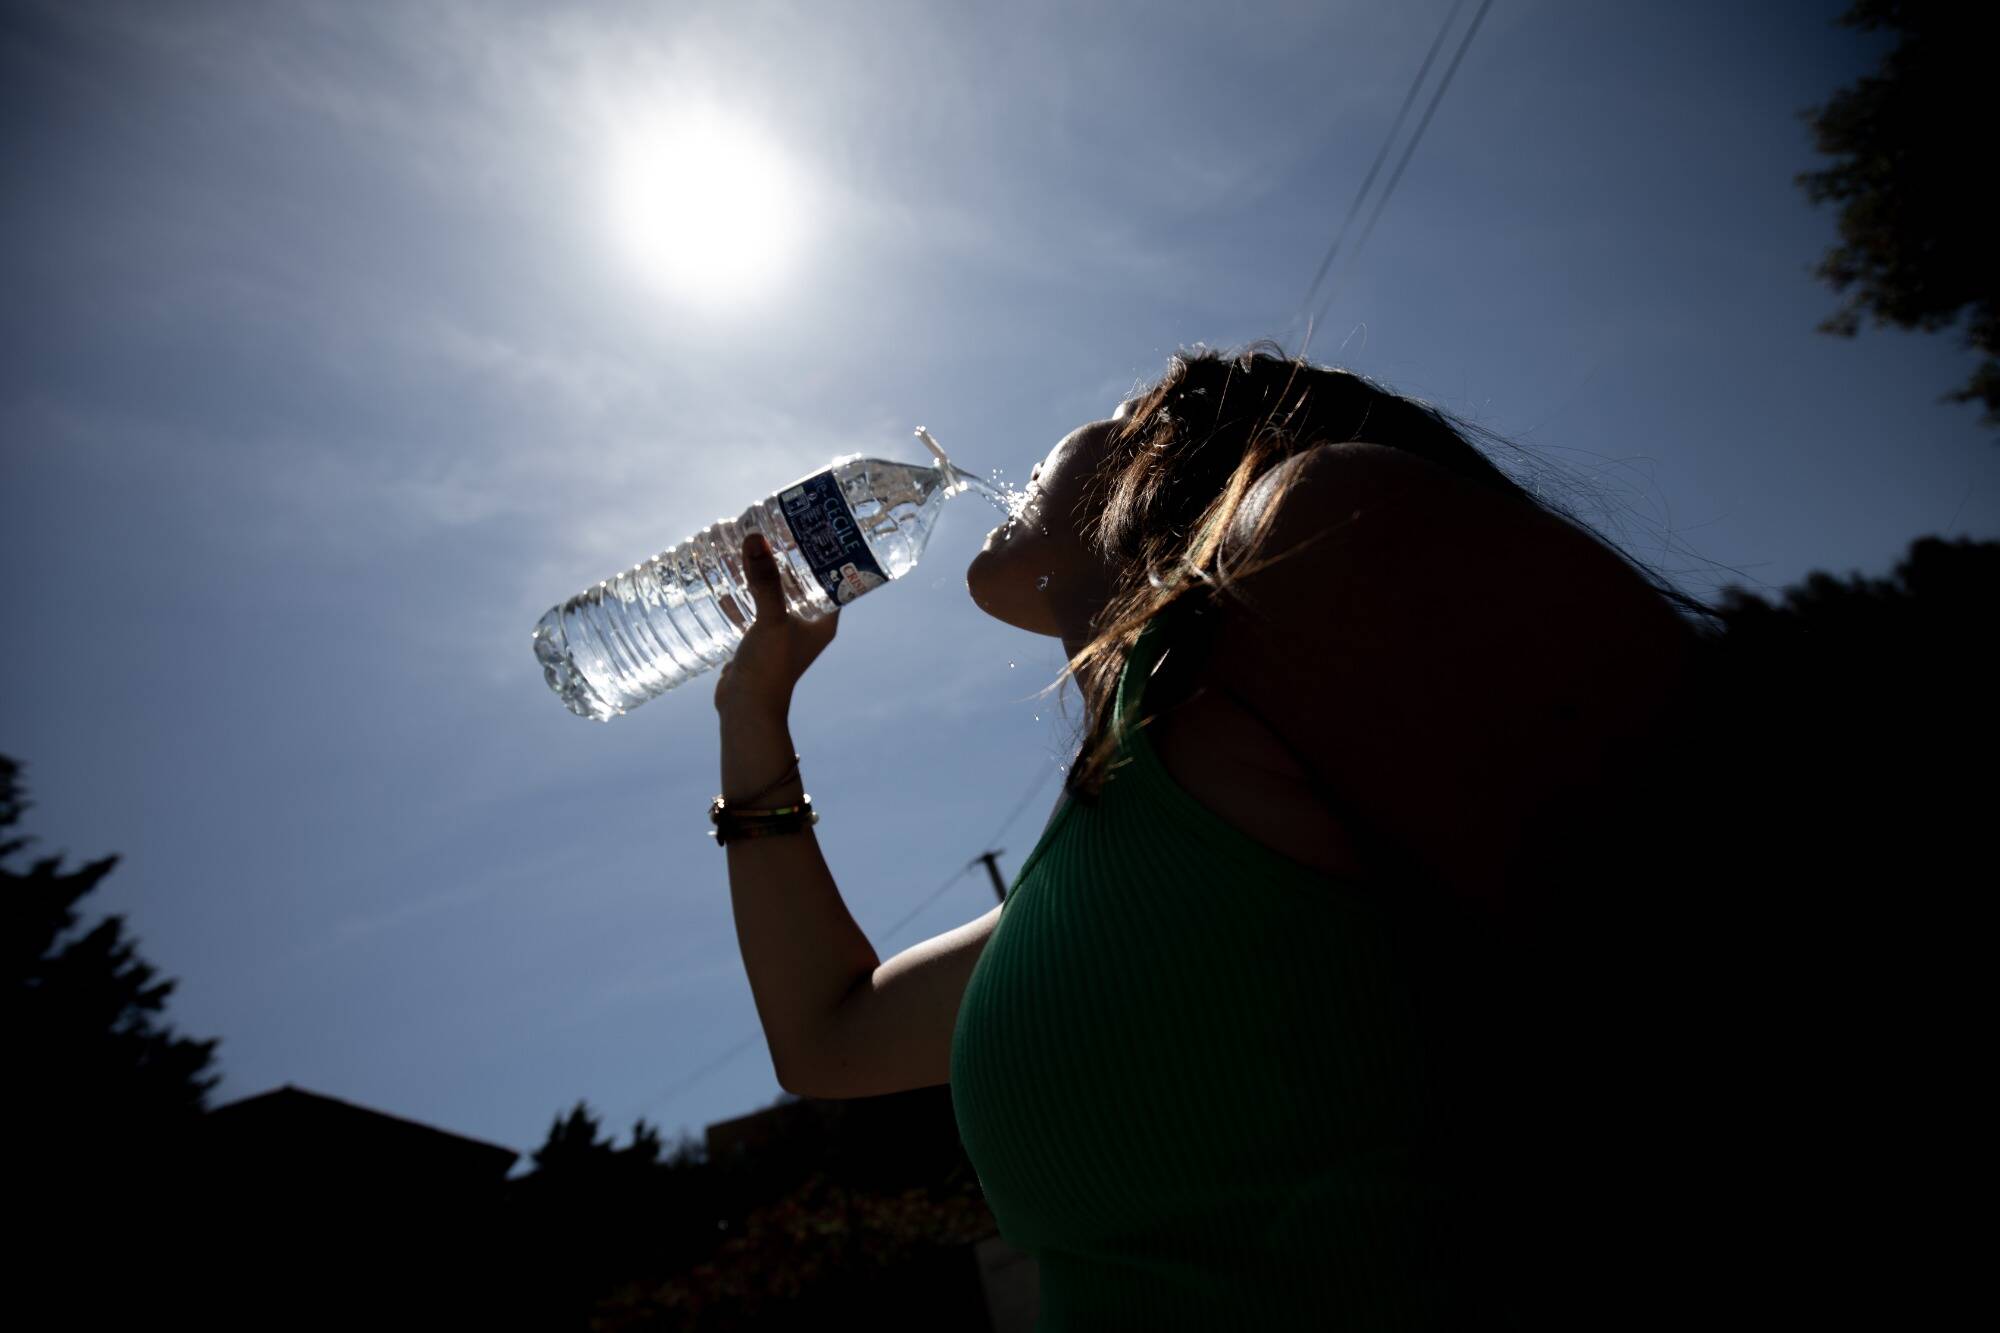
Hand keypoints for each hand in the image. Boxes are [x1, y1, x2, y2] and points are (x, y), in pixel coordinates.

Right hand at [714, 532, 838, 716]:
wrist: (746, 710)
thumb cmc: (770, 668)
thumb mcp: (770, 620)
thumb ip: (764, 581)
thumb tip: (755, 539)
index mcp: (824, 621)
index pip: (834, 577)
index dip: (825, 552)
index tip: (813, 525)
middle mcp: (807, 626)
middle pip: (802, 582)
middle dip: (789, 558)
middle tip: (776, 528)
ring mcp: (782, 633)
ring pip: (775, 594)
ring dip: (764, 575)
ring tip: (750, 547)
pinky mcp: (759, 641)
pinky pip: (752, 609)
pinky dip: (741, 595)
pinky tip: (723, 580)